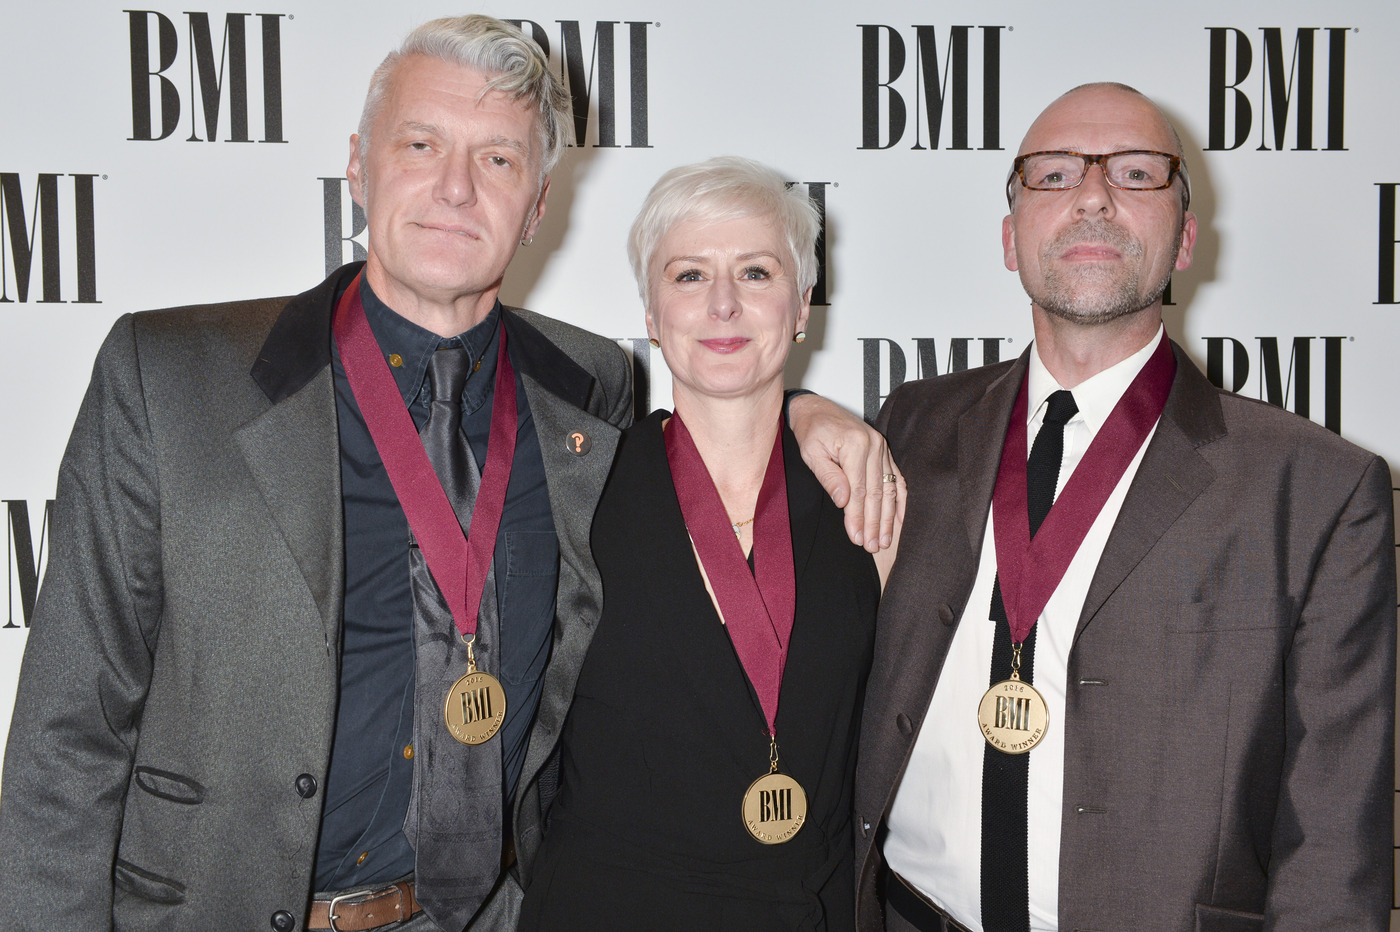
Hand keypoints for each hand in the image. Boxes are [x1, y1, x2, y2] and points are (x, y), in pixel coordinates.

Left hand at [788, 394, 900, 551]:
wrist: (817, 409)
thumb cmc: (812, 429)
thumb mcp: (811, 453)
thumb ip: (829, 477)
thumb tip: (843, 501)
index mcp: (855, 445)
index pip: (858, 490)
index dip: (857, 517)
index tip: (857, 537)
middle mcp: (873, 445)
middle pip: (876, 493)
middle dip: (875, 523)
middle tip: (873, 545)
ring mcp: (882, 448)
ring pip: (888, 489)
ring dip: (888, 517)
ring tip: (885, 539)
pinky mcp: (884, 451)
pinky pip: (896, 478)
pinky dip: (899, 500)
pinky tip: (900, 519)